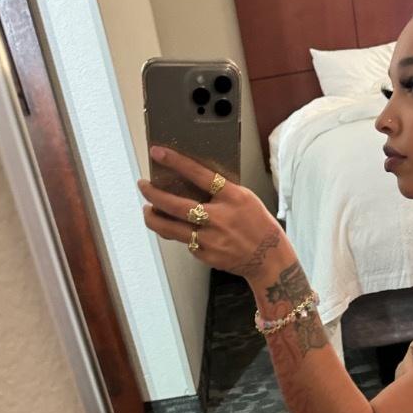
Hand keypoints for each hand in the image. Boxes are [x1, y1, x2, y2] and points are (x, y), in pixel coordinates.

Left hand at [137, 146, 291, 280]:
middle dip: (153, 194)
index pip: (199, 175)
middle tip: (143, 185)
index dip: (176, 162)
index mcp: (232, 198)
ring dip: (153, 218)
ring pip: (170, 228)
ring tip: (148, 210)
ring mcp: (210, 239)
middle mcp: (219, 218)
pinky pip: (185, 242)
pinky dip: (180, 234)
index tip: (157, 152)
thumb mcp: (246, 199)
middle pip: (175, 205)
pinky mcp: (205, 255)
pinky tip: (180, 230)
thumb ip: (221, 192)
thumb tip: (192, 184)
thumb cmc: (259, 226)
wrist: (269, 260)